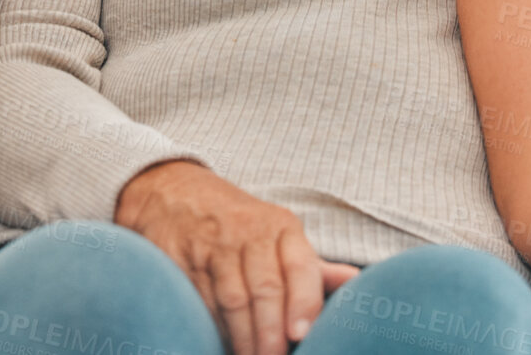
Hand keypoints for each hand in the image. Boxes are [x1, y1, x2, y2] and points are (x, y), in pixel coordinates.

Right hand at [115, 161, 351, 354]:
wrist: (174, 191)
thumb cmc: (239, 224)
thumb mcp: (278, 234)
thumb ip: (313, 267)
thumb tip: (356, 282)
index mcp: (281, 226)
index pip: (299, 265)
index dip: (303, 301)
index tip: (301, 334)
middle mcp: (247, 230)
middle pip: (264, 289)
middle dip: (271, 332)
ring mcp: (211, 243)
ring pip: (232, 298)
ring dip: (243, 337)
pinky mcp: (179, 256)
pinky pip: (201, 299)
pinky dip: (213, 326)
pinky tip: (222, 341)